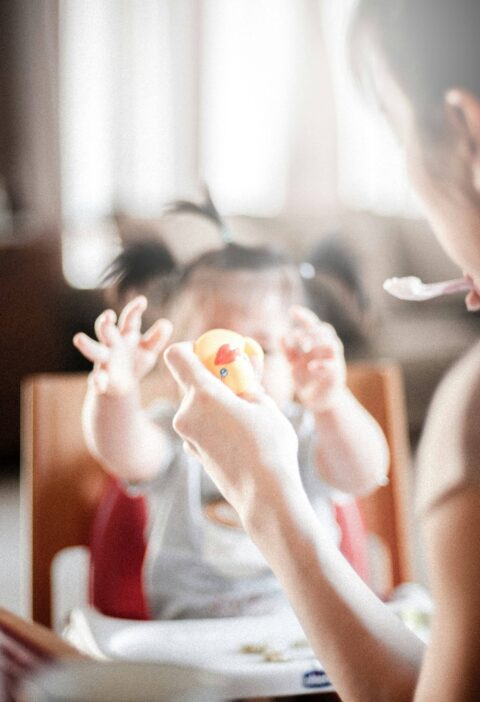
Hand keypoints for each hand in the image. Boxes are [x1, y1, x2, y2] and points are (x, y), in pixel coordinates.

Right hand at [73, 296, 172, 395]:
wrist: (123, 386)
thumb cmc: (136, 361)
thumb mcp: (149, 350)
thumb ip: (156, 338)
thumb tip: (166, 324)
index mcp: (126, 335)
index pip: (129, 319)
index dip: (135, 310)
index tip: (142, 301)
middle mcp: (112, 344)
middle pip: (106, 331)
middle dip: (106, 323)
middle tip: (107, 316)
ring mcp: (104, 360)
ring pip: (94, 350)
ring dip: (87, 344)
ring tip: (78, 338)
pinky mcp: (101, 378)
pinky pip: (97, 378)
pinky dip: (97, 380)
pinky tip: (99, 383)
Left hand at [164, 342, 300, 523]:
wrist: (265, 495)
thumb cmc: (270, 446)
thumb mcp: (264, 403)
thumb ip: (247, 380)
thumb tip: (244, 361)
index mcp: (203, 395)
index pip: (177, 355)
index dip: (192, 348)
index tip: (213, 354)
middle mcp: (186, 413)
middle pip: (188, 380)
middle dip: (212, 376)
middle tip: (239, 382)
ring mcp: (186, 435)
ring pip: (196, 404)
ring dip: (215, 400)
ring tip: (246, 411)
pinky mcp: (192, 451)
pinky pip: (199, 425)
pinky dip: (214, 421)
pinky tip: (239, 433)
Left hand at [282, 306, 346, 413]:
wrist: (320, 400)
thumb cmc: (307, 379)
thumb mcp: (294, 363)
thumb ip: (288, 350)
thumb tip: (280, 335)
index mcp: (317, 344)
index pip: (313, 324)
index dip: (304, 316)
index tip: (292, 311)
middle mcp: (327, 349)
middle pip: (325, 331)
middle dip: (311, 331)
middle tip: (296, 336)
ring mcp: (334, 361)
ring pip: (333, 345)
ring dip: (319, 343)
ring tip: (304, 347)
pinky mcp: (336, 375)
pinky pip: (332, 366)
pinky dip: (322, 365)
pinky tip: (311, 367)